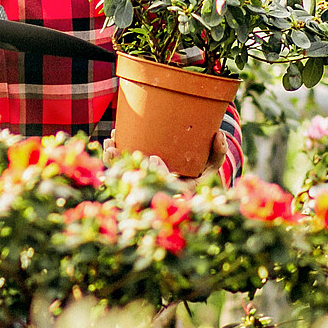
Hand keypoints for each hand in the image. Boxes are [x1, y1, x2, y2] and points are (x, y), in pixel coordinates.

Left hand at [103, 131, 224, 183]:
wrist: (190, 180)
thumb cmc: (202, 171)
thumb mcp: (213, 164)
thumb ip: (218, 151)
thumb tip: (219, 135)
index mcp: (177, 191)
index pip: (166, 186)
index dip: (159, 173)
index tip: (153, 157)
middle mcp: (159, 192)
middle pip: (139, 182)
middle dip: (124, 165)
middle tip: (115, 148)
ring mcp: (147, 186)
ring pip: (126, 178)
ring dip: (114, 162)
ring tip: (109, 144)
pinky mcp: (138, 179)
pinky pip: (122, 173)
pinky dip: (114, 161)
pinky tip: (109, 145)